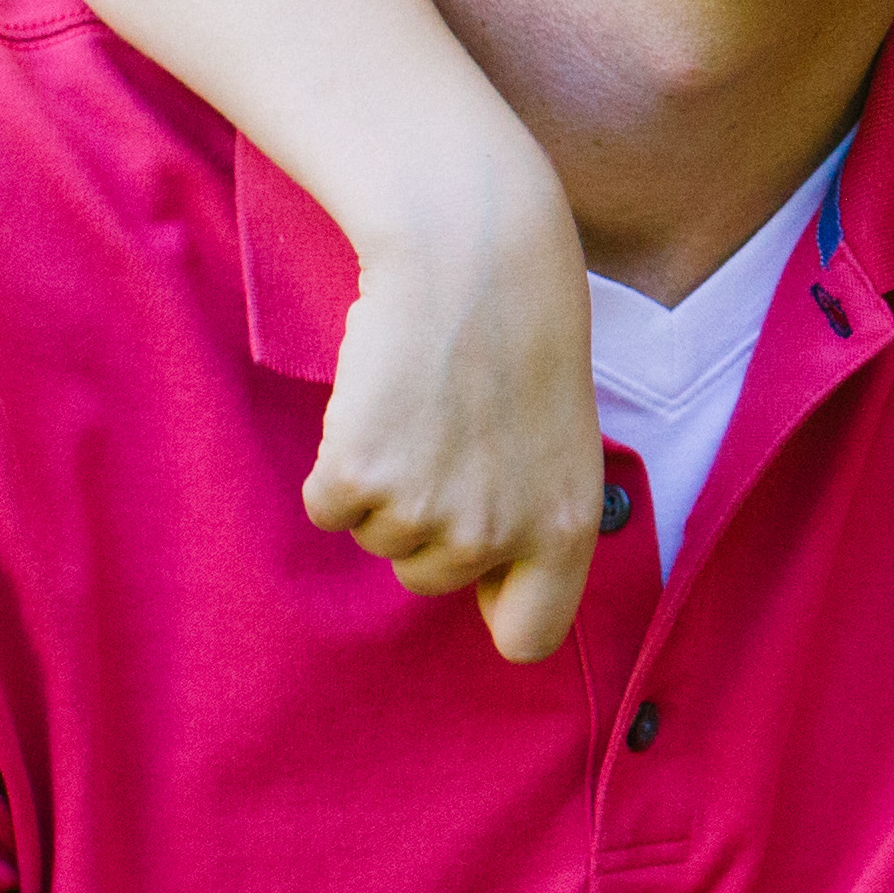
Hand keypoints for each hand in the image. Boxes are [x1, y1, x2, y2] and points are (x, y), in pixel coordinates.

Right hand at [310, 169, 597, 660]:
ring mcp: (424, 511)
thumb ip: (535, 522)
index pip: (529, 637)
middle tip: (448, 438)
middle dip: (428, 522)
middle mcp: (497, 535)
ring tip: (421, 410)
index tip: (483, 582)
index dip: (497, 608)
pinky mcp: (357, 478)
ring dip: (384, 485)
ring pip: (376, 538)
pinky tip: (377, 405)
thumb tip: (496, 604)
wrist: (472, 255)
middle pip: (428, 579)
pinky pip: (327, 508)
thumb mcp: (563, 444)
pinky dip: (335, 465)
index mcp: (566, 530)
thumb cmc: (521, 338)